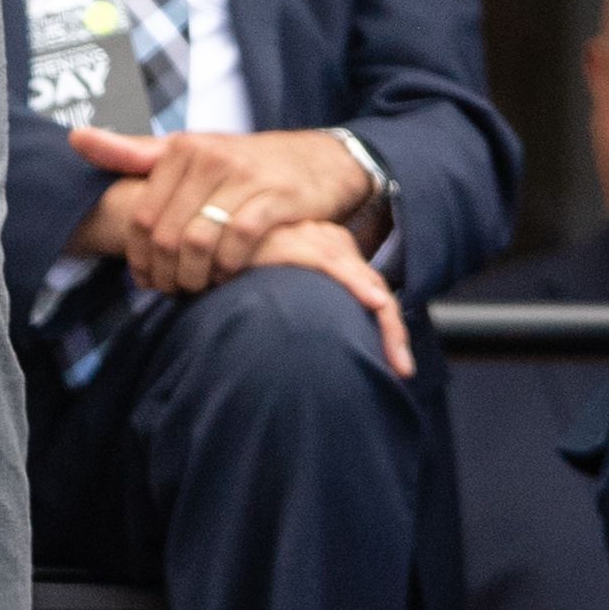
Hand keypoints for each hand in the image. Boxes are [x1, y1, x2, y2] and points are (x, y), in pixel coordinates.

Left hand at [69, 122, 380, 294]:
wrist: (320, 161)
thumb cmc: (243, 165)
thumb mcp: (188, 152)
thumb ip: (132, 151)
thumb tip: (74, 139)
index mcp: (180, 149)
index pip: (141, 217)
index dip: (139, 258)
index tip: (145, 279)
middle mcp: (209, 158)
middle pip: (166, 235)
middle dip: (164, 274)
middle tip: (171, 291)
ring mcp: (243, 178)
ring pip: (197, 242)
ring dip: (193, 277)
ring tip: (196, 287)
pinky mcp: (276, 199)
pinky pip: (238, 243)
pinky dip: (228, 269)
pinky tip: (228, 276)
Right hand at [247, 220, 414, 378]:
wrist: (206, 239)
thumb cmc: (235, 268)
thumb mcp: (275, 289)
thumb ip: (297, 307)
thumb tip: (313, 349)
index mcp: (330, 251)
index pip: (370, 292)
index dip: (388, 329)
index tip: (397, 368)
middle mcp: (330, 243)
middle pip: (374, 289)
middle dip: (392, 332)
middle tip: (402, 370)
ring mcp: (316, 241)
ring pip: (365, 280)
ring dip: (385, 320)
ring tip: (396, 356)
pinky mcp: (296, 242)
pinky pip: (333, 265)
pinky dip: (356, 284)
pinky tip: (373, 301)